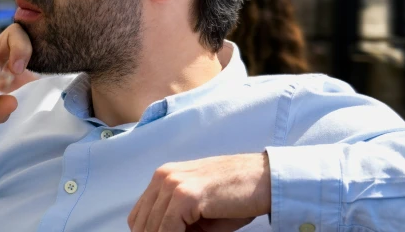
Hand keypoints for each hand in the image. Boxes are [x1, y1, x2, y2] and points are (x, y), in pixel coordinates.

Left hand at [128, 153, 270, 231]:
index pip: (139, 217)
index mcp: (164, 177)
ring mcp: (173, 184)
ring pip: (152, 228)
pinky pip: (167, 229)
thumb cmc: (237, 197)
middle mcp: (164, 176)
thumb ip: (177, 223)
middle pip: (141, 224)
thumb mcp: (198, 212)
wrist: (264, 180)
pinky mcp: (185, 195)